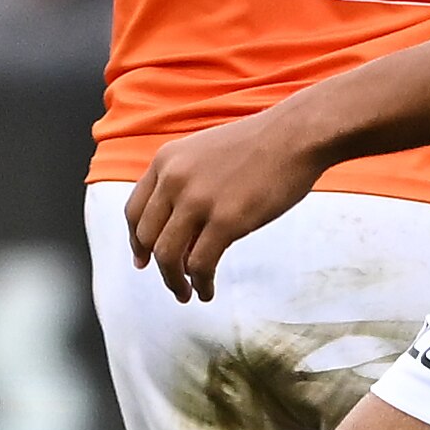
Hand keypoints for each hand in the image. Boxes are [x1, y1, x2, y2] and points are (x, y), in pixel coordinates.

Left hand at [125, 113, 322, 301]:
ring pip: (167, 255)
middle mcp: (173, 180)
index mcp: (166, 161)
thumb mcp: (204, 153)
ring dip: (174, 281)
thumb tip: (180, 226)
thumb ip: (184, 183)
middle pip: (147, 237)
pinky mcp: (225, 221)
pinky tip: (207, 290)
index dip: (135, 241)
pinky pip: (200, 264)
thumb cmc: (259, 143)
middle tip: (170, 281)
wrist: (295, 135)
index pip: (134, 210)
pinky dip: (200, 283)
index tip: (142, 259)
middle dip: (156, 266)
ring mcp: (197, 201)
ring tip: (186, 293)